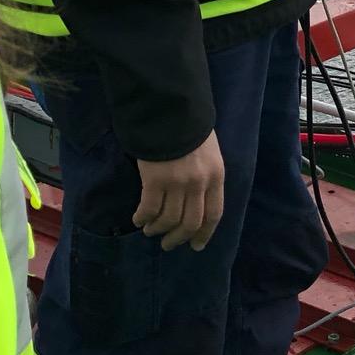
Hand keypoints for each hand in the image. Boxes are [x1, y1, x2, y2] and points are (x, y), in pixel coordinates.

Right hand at [133, 132, 224, 251]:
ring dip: (157, 229)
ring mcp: (177, 183)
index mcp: (216, 176)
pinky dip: (143, 218)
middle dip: (178, 238)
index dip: (204, 233)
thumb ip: (206, 176)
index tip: (195, 246)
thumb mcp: (209, 152)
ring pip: (168, 219)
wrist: (171, 108)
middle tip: (168, 244)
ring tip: (150, 230)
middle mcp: (199, 184)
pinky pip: (149, 209)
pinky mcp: (155, 180)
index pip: (213, 214)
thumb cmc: (190, 126)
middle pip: (190, 222)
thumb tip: (195, 202)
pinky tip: (138, 219)